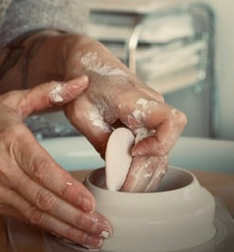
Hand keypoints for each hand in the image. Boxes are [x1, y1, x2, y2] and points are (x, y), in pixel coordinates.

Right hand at [0, 76, 111, 247]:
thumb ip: (47, 93)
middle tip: (101, 229)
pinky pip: (24, 218)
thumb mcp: (10, 101)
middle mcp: (4, 170)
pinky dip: (47, 227)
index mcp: (12, 142)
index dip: (67, 189)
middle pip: (44, 200)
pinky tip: (66, 233)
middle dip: (76, 218)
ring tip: (92, 238)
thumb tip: (80, 82)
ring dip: (66, 228)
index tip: (90, 203)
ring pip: (36, 214)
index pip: (43, 171)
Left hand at [63, 37, 186, 190]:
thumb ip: (99, 138)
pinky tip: (127, 178)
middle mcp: (151, 105)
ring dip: (145, 173)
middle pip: (165, 147)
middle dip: (144, 171)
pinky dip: (143, 165)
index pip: (171, 121)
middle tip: (122, 188)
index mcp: (135, 98)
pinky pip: (154, 148)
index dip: (159, 143)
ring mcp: (152, 114)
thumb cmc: (82, 82)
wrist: (86, 62)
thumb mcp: (81, 112)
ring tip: (123, 188)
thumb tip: (114, 166)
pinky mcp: (147, 122)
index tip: (133, 152)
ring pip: (162, 151)